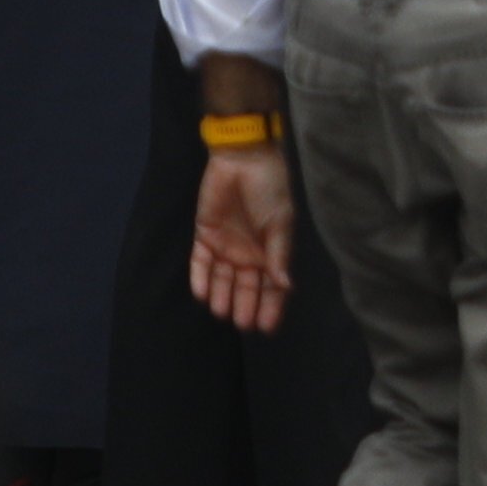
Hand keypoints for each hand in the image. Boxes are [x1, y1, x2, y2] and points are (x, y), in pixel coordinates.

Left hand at [189, 140, 297, 333]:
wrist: (243, 158)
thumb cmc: (270, 187)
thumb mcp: (280, 221)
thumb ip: (279, 254)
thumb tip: (286, 285)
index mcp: (271, 250)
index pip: (273, 286)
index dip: (272, 306)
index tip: (267, 328)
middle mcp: (249, 253)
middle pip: (247, 287)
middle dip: (246, 306)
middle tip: (244, 324)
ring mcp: (226, 246)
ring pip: (222, 280)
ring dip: (222, 297)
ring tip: (223, 313)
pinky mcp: (204, 236)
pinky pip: (200, 264)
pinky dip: (200, 279)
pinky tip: (202, 295)